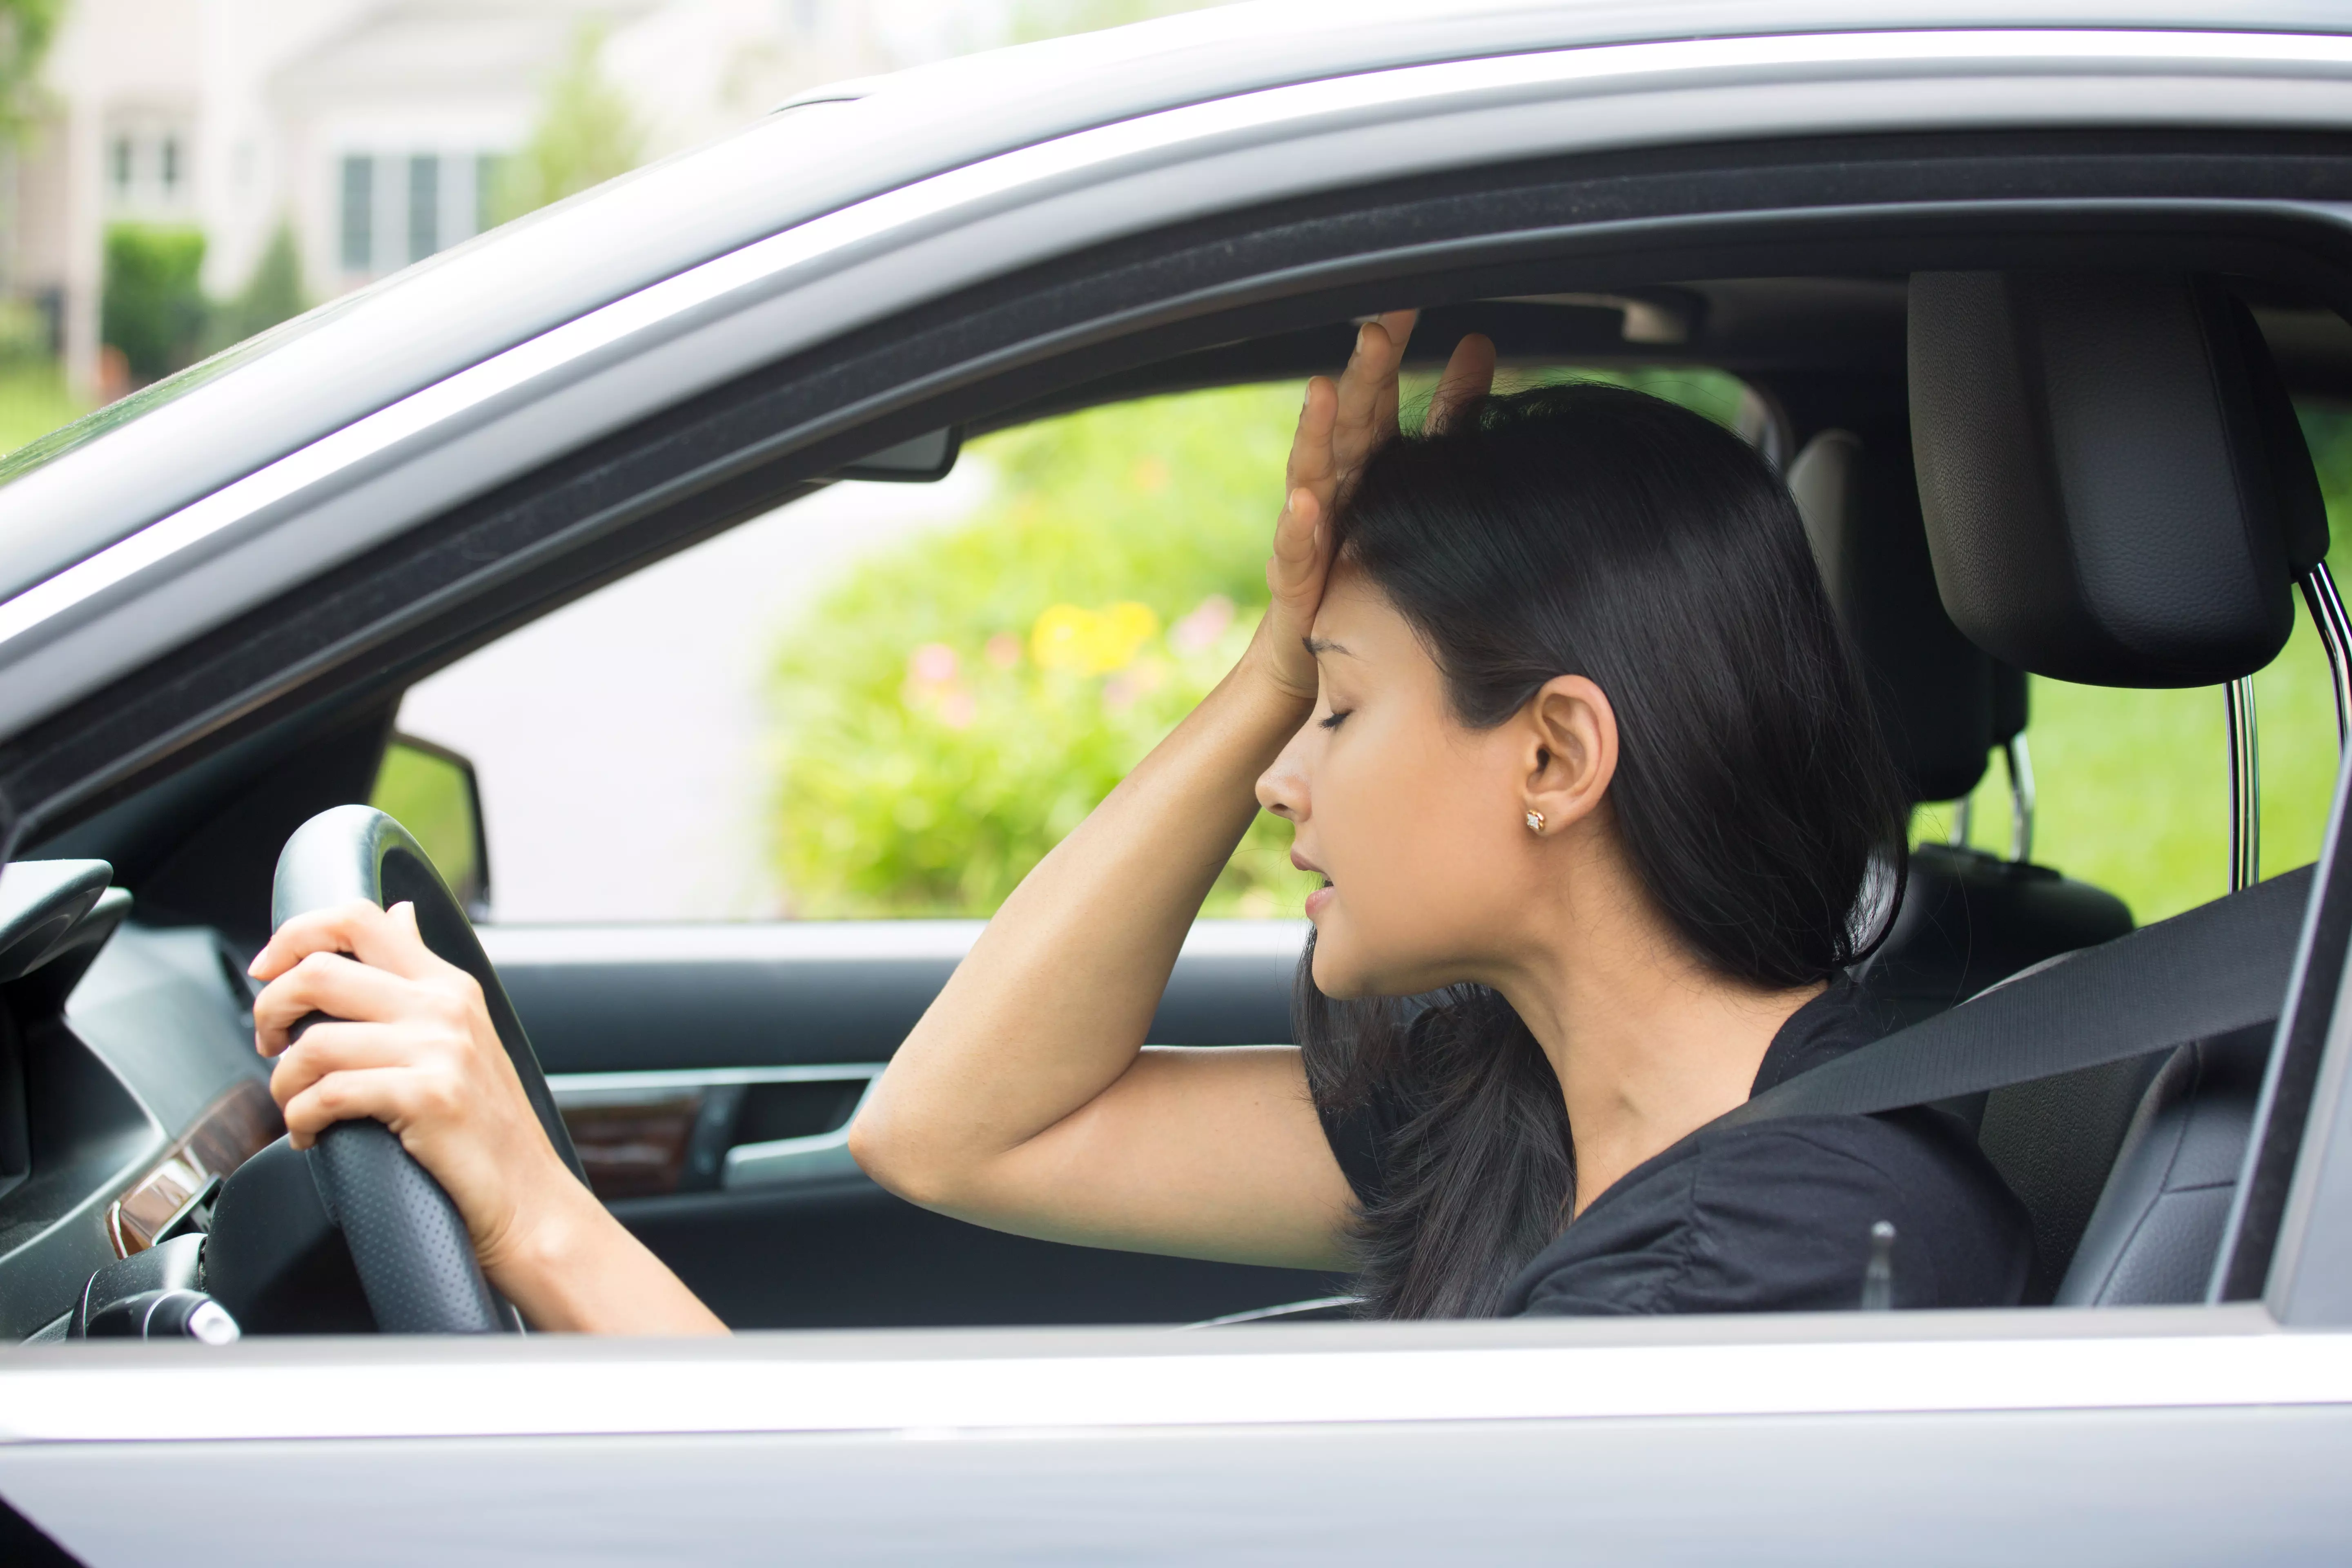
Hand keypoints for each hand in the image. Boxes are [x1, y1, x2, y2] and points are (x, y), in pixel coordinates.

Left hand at [249, 901, 584, 1282]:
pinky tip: (310, 1137)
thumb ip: (421, 978)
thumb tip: (398, 916)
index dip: (296, 934)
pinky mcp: (426, 1098)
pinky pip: (326, 1095)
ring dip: (283, 1082)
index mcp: (449, 985)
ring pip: (313, 1042)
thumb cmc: (488, 1131)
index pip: (359, 918)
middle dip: (269, 1008)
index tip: (267, 969)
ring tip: (294, 1105)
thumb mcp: (464, 1036)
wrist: (530, 1202)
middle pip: (320, 971)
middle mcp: (445, 1007)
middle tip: (268, 1042)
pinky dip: (300, 1121)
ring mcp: (439, 1050)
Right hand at [1252, 315, 1496, 700]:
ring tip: (1323, 393)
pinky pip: (1295, 547)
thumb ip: (1446, 414)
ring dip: (1316, 432)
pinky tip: (1307, 502)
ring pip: (1311, 471)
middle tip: (1376, 333)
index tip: (1406, 305)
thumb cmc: (1366, 557)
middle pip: (1348, 422)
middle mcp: (1335, 485)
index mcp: (1365, 459)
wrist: (1320, 644)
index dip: (1388, 354)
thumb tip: (1478, 342)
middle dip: (1360, 377)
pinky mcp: (1297, 577)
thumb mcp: (1415, 474)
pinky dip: (1299, 524)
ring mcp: (1311, 528)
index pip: (1377, 394)